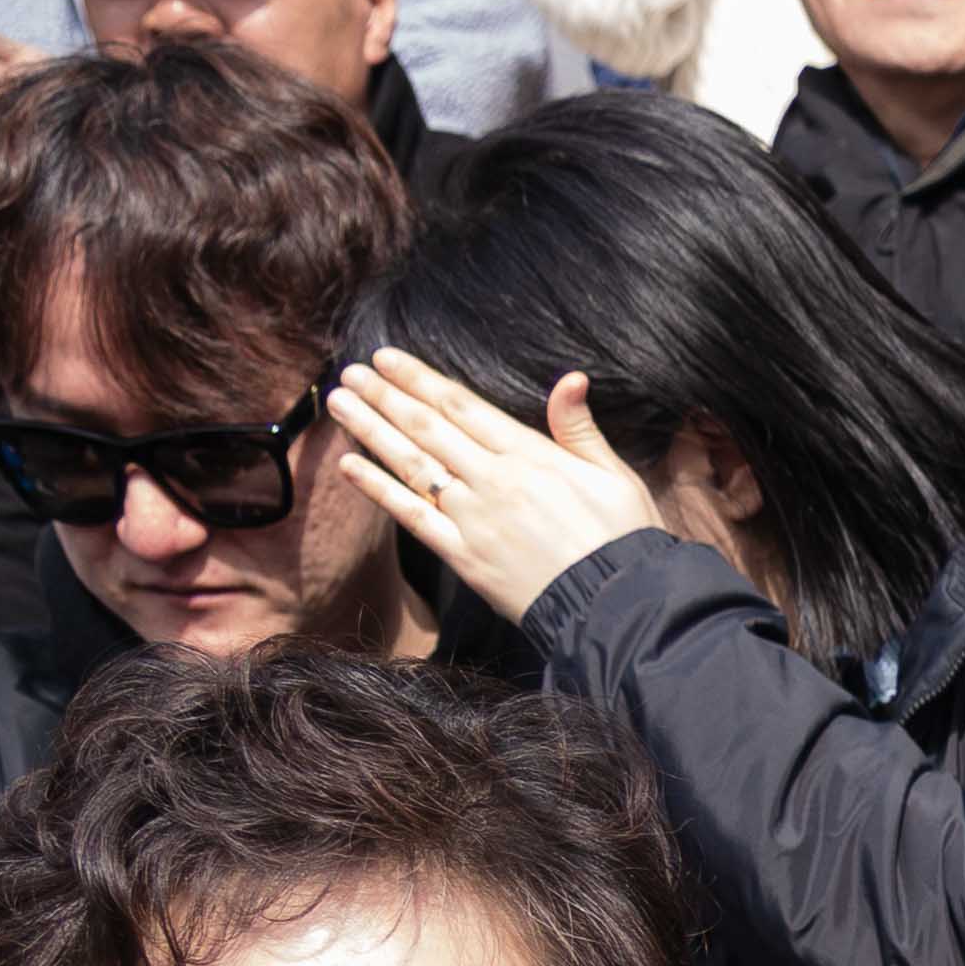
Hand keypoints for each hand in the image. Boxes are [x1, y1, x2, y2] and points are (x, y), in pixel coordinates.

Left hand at [319, 348, 676, 620]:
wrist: (618, 606)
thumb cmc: (624, 541)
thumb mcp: (615, 475)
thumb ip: (580, 428)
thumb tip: (569, 379)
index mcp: (530, 455)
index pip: (462, 407)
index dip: (420, 379)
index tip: (387, 358)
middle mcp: (493, 480)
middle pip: (427, 428)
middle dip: (385, 396)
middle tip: (351, 372)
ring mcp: (474, 518)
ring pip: (411, 464)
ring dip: (371, 430)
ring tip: (341, 403)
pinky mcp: (464, 557)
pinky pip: (411, 516)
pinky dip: (378, 489)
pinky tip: (349, 465)